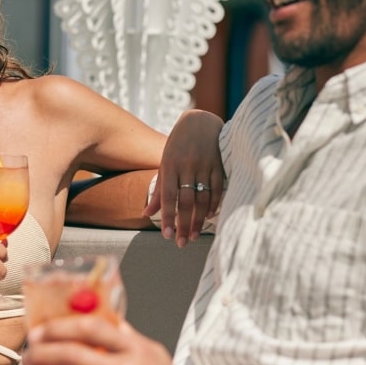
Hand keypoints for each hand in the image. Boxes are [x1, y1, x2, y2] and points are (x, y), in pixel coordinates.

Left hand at [143, 109, 224, 246]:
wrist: (200, 120)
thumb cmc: (178, 145)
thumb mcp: (165, 164)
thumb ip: (158, 190)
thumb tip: (146, 214)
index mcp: (170, 165)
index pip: (167, 197)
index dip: (167, 217)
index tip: (166, 236)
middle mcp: (187, 166)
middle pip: (186, 201)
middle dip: (184, 225)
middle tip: (182, 244)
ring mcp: (204, 165)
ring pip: (203, 198)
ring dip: (199, 220)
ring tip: (195, 236)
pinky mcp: (219, 164)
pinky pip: (218, 189)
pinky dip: (215, 204)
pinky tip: (210, 217)